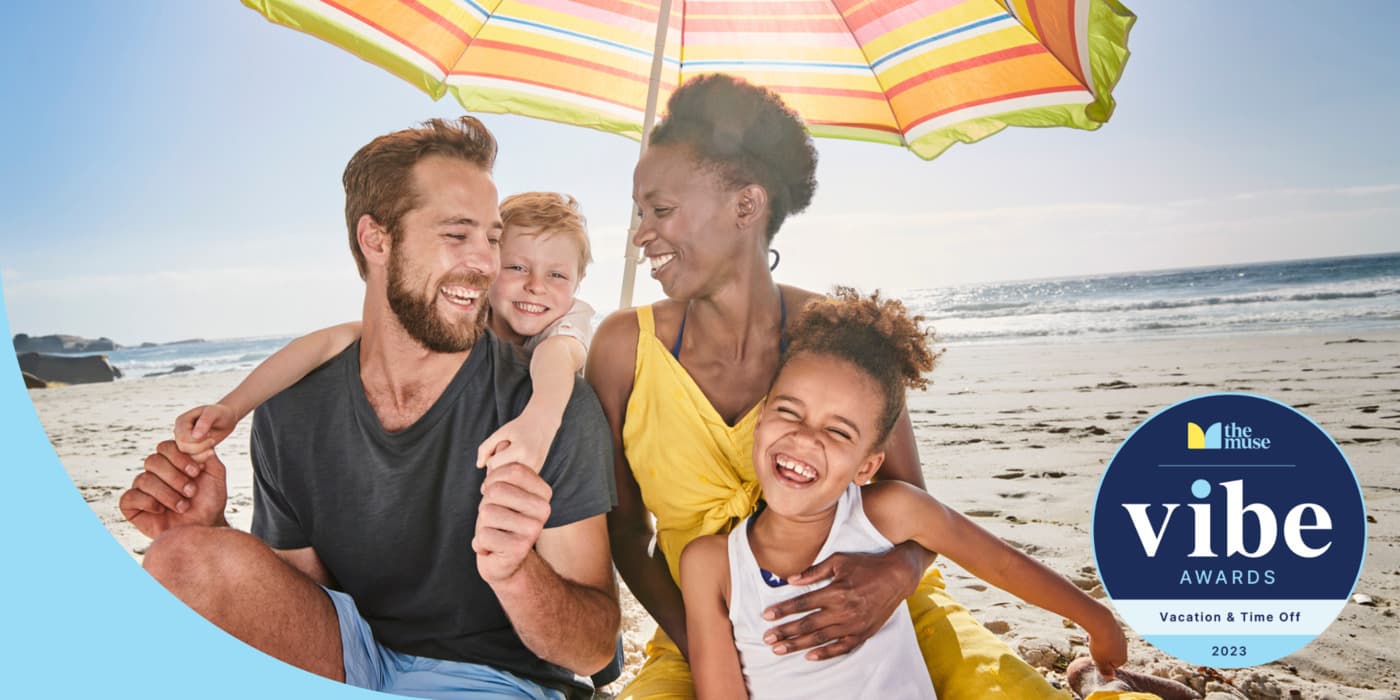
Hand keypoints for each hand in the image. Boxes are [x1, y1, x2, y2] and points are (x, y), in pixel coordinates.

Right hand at [119, 440, 228, 538]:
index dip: (179, 457)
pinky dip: (148, 503)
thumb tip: (199, 438)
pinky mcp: (132, 506)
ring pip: (143, 479)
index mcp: (172, 461)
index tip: (196, 471)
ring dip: (167, 494)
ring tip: (183, 506)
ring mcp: (142, 489)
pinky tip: (162, 510)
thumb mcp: (215, 475)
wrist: (205, 528)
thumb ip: (207, 455)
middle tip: (191, 491)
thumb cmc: (209, 502)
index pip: (165, 447)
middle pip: (152, 461)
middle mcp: (155, 472)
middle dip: (175, 477)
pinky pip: (130, 497)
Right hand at [174, 403, 237, 461]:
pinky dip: (202, 458)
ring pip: (187, 456)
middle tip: (212, 440)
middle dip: (201, 447)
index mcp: (181, 421)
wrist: (225, 420)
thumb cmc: (220, 413)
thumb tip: (195, 436)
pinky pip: (192, 460)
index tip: (210, 435)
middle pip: (183, 448)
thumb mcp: (214, 413)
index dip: (198, 440)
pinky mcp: (189, 449)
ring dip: (202, 453)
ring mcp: (182, 441)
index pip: (183, 438)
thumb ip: (205, 421)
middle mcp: (179, 432)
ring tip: (212, 444)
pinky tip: (210, 452)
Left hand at [473, 463, 551, 582]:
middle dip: (485, 504)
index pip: (514, 470)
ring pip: (487, 512)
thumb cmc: (501, 523)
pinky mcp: (520, 549)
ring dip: (482, 525)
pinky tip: (492, 548)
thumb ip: (502, 471)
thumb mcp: (501, 495)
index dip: (493, 480)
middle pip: (496, 490)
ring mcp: (534, 530)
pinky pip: (483, 535)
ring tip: (493, 533)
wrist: (505, 562)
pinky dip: (480, 543)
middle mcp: (544, 510)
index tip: (494, 495)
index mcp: (544, 494)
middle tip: (493, 519)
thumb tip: (498, 445)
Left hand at [476, 409, 560, 472]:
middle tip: (504, 452)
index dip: (491, 457)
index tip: (498, 448)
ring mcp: (535, 470)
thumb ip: (485, 447)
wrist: (543, 424)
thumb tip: (479, 466)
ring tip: (511, 456)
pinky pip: (515, 480)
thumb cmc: (520, 427)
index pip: (493, 464)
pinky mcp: (536, 475)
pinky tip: (516, 461)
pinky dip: (512, 473)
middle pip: (500, 474)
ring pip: (508, 480)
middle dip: (497, 465)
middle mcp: (530, 462)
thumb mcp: (501, 432)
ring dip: (504, 470)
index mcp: (521, 450)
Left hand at [761, 549, 919, 659]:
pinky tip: (809, 656)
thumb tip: (790, 580)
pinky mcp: (863, 633)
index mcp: (836, 591)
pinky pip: (841, 648)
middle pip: (807, 625)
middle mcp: (843, 610)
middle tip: (767, 638)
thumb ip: (813, 572)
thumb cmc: (866, 565)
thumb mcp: (839, 561)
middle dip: (784, 632)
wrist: (897, 576)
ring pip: (820, 638)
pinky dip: (825, 653)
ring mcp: (853, 624)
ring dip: (797, 645)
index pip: (802, 604)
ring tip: (779, 650)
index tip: (766, 616)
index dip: (782, 610)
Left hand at [1086, 618, 1127, 679]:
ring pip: (1105, 642)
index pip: (1110, 666)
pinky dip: (1098, 632)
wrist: (1102, 622)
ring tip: (1092, 638)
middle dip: (1098, 651)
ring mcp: (1121, 636)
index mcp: (1122, 659)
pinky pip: (1104, 632)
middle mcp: (1124, 648)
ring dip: (1097, 641)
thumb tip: (1109, 678)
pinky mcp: (1115, 626)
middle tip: (1092, 647)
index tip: (1095, 657)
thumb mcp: (1100, 661)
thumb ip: (1104, 671)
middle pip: (1108, 653)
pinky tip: (1094, 629)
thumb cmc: (1100, 645)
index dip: (1100, 662)